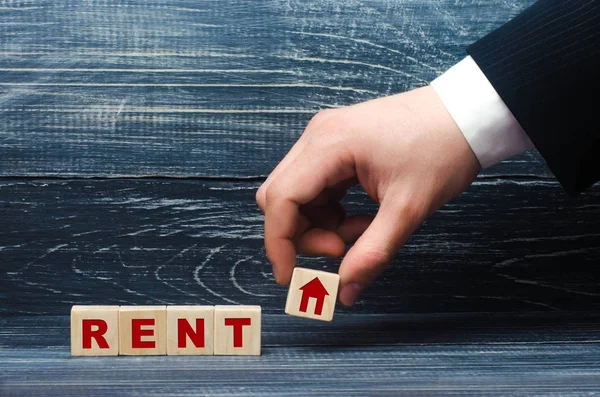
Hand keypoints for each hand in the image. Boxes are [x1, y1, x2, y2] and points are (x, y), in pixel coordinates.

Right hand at [256, 86, 479, 305]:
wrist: (466, 115)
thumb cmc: (442, 150)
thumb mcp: (408, 209)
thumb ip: (372, 253)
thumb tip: (344, 292)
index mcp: (329, 145)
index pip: (280, 199)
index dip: (278, 244)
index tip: (289, 278)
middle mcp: (318, 137)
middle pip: (281, 197)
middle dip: (302, 234)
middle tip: (341, 251)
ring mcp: (325, 138)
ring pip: (297, 195)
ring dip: (320, 225)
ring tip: (363, 231)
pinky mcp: (336, 145)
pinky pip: (316, 188)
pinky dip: (331, 212)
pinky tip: (363, 218)